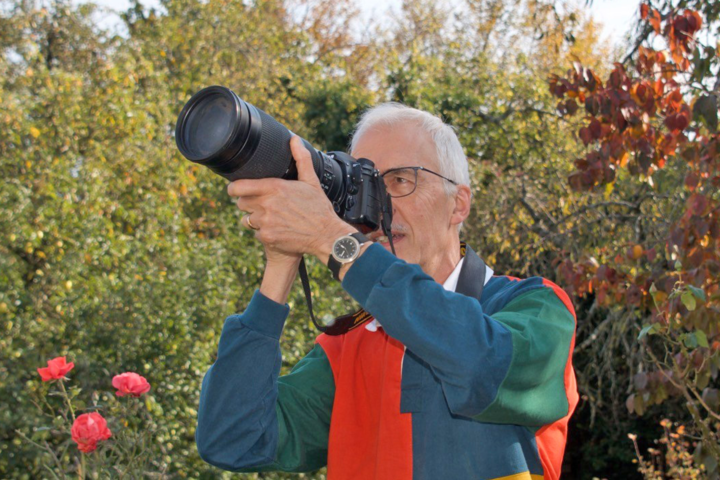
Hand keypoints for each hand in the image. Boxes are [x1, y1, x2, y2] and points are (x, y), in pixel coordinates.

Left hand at [228, 136, 350, 262]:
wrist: (326, 236)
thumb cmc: (319, 208)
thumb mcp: (311, 181)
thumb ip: (301, 159)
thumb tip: (294, 139)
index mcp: (274, 187)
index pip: (238, 187)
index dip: (233, 188)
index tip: (234, 189)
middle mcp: (266, 204)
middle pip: (241, 203)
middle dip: (248, 203)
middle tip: (261, 204)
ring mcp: (265, 222)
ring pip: (247, 220)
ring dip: (255, 219)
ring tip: (271, 218)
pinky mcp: (267, 237)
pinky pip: (256, 234)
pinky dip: (264, 233)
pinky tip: (277, 230)